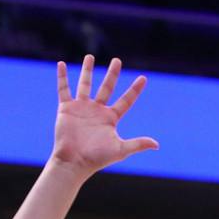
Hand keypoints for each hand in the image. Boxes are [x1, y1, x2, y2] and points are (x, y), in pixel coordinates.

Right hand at [50, 56, 157, 175]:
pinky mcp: (66, 108)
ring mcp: (81, 108)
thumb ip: (137, 144)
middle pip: (107, 87)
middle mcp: (97, 110)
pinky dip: (62, 77)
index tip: (143, 78)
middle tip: (117, 60)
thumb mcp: (120, 150)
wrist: (74, 162)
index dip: (135, 90)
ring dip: (87, 70)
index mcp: (111, 118)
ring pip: (85, 84)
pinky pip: (64, 89)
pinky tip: (61, 64)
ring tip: (90, 56)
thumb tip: (157, 145)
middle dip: (112, 74)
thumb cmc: (97, 158)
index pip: (126, 100)